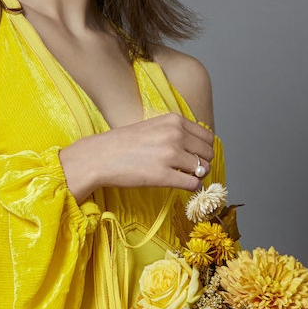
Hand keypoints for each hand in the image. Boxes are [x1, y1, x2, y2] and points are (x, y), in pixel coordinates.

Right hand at [60, 113, 214, 202]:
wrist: (99, 157)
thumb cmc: (123, 144)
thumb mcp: (153, 127)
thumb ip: (176, 132)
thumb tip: (199, 146)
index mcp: (174, 121)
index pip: (207, 137)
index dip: (204, 150)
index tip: (196, 157)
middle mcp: (175, 135)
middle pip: (208, 153)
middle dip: (203, 164)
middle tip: (190, 170)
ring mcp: (170, 155)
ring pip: (203, 169)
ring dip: (197, 176)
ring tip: (183, 177)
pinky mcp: (163, 176)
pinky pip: (192, 184)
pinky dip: (192, 188)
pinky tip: (181, 185)